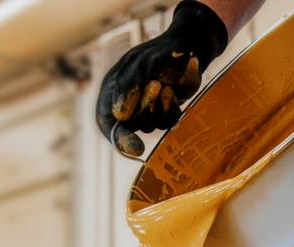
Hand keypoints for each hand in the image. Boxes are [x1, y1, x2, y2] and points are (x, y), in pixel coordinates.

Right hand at [96, 0, 228, 156]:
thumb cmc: (159, 53)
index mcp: (111, 91)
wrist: (185, 50)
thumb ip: (128, 87)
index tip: (135, 149)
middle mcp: (126, 104)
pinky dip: (171, 109)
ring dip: (159, 108)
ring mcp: (145, 111)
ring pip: (150, 126)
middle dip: (144, 108)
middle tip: (155, 84)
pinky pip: (166, 124)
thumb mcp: (140, 64)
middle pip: (130, 127)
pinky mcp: (163, 113)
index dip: (119, 138)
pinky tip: (172, 92)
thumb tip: (119, 114)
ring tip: (164, 85)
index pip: (108, 122)